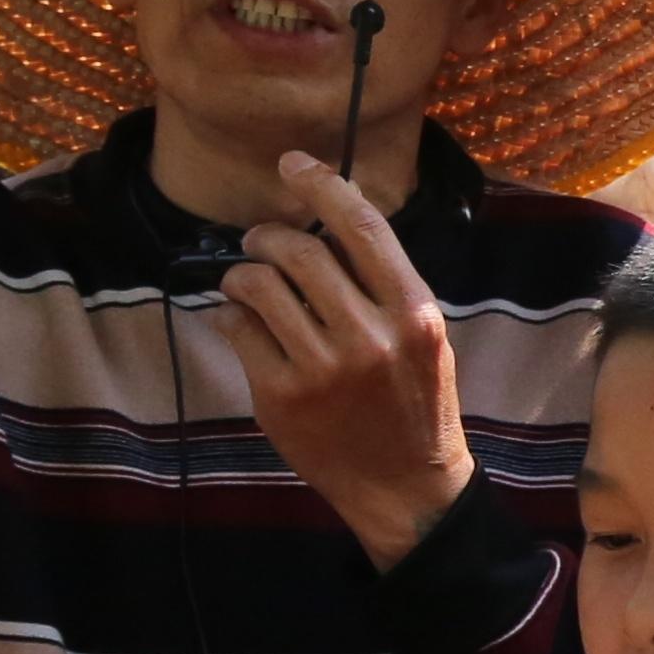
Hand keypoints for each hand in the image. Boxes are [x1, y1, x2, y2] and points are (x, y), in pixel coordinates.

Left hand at [223, 151, 473, 568]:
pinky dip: (231, 316)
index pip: (362, 227)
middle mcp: (370, 336)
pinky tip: (241, 324)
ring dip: (243, 273)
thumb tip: (329, 220)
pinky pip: (239, 330)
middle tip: (258, 241)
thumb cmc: (416, 405)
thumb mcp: (422, 338)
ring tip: (246, 282)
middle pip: (301, 251)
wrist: (408, 489)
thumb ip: (383, 284)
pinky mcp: (283, 398)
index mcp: (413, 313)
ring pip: (260, 286)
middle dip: (268, 236)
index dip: (321, 185)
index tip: (292, 164)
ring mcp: (323, 369)